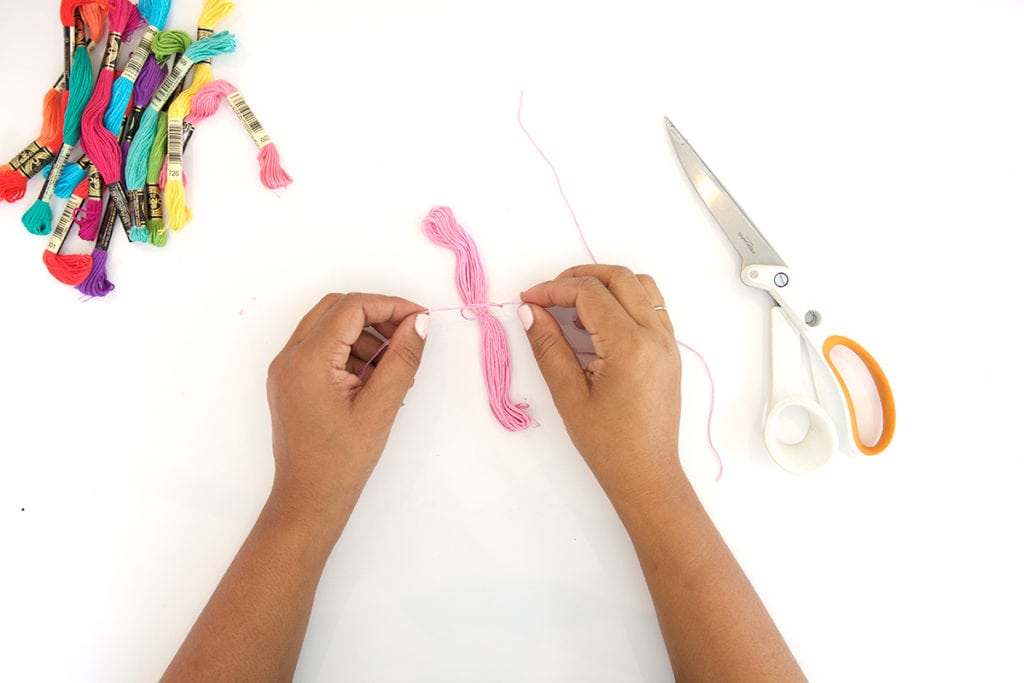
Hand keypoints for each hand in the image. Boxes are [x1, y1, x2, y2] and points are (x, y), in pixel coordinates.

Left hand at [265, 293, 428, 535]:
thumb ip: (402, 359)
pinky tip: (372, 379)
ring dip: (363, 334)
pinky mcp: (290, 381)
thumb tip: (419, 323)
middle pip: (337, 309)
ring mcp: (285, 369)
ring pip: (328, 326)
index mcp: (308, 360)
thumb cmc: (343, 460)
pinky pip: (321, 348)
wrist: (309, 499)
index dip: (390, 306)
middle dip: (376, 315)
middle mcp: (289, 357)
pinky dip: (349, 351)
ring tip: (392, 366)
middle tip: (408, 336)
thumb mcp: (381, 406)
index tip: (420, 320)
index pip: (352, 307)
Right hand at [519, 265, 682, 505]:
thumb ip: (548, 347)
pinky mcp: (670, 351)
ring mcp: (668, 342)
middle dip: (578, 276)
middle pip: (619, 277)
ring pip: (640, 285)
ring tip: (573, 302)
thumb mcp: (569, 395)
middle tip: (548, 295)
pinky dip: (624, 298)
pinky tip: (599, 320)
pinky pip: (651, 306)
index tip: (529, 301)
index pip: (590, 293)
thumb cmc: (607, 444)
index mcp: (631, 346)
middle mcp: (656, 336)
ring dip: (605, 282)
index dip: (554, 289)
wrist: (647, 474)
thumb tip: (530, 311)